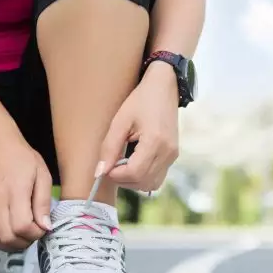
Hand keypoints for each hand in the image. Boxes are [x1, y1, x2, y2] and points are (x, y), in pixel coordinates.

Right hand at [0, 133, 51, 264]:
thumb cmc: (23, 159)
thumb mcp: (42, 175)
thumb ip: (44, 202)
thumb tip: (46, 227)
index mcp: (15, 192)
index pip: (22, 226)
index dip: (35, 234)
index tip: (42, 228)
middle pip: (7, 236)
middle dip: (24, 242)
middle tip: (33, 234)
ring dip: (7, 246)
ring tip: (19, 239)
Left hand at [97, 64, 179, 191]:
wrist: (164, 88)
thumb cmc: (140, 100)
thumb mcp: (120, 121)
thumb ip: (109, 147)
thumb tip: (100, 172)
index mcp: (155, 141)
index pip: (135, 173)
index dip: (116, 175)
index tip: (105, 168)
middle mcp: (168, 152)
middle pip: (143, 182)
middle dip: (123, 180)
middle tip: (111, 166)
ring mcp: (173, 155)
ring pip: (152, 184)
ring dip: (133, 181)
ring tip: (122, 165)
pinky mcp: (173, 155)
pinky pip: (158, 177)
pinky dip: (143, 177)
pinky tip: (133, 163)